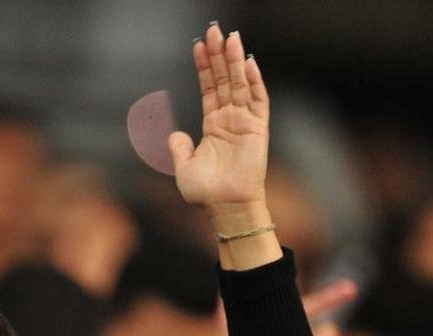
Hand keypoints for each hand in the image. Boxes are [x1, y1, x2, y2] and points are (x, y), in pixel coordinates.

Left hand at [169, 24, 268, 213]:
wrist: (224, 207)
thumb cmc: (206, 193)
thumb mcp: (184, 168)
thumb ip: (178, 148)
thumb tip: (173, 133)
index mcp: (212, 126)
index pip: (209, 89)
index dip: (205, 67)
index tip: (199, 46)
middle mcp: (230, 120)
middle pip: (225, 80)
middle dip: (219, 55)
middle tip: (214, 30)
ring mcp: (245, 122)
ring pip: (241, 84)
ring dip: (235, 61)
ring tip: (230, 37)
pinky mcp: (258, 129)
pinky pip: (258, 100)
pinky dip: (254, 81)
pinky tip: (248, 62)